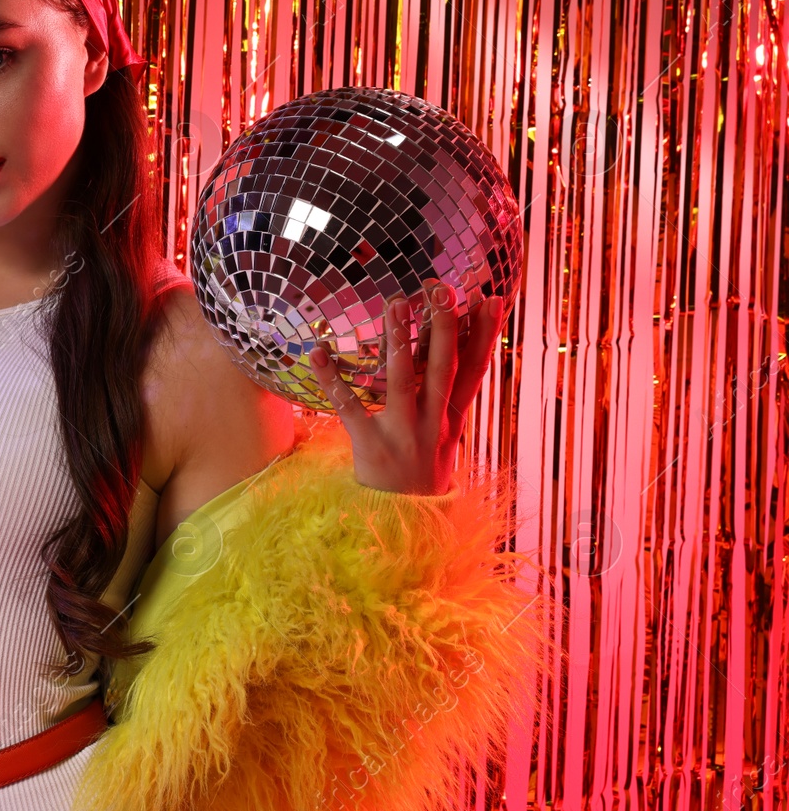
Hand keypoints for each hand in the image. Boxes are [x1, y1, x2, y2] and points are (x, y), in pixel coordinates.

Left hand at [307, 280, 513, 494]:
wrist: (407, 521)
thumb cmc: (425, 465)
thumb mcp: (449, 431)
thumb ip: (452, 392)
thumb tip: (462, 350)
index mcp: (453, 418)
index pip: (475, 371)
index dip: (485, 336)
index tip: (492, 299)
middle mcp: (433, 424)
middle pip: (442, 369)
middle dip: (444, 327)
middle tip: (441, 289)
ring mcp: (403, 434)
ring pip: (401, 381)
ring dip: (399, 341)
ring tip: (396, 303)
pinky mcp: (370, 445)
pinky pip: (348, 407)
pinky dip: (331, 379)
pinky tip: (317, 352)